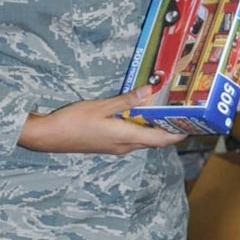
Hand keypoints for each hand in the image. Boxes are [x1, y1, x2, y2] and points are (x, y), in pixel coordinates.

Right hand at [20, 93, 181, 155]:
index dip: (177, 134)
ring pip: (141, 140)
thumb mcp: (101, 106)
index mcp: (126, 137)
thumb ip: (126, 100)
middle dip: (168, 130)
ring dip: (153, 130)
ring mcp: (114, 148)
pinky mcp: (107, 145)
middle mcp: (124, 147)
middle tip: (179, 113)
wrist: (49, 136)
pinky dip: (139, 129)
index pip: (160, 140)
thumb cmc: (74, 121)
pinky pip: (130, 139)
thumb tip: (149, 91)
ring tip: (161, 112)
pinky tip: (137, 116)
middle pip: (153, 141)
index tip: (191, 125)